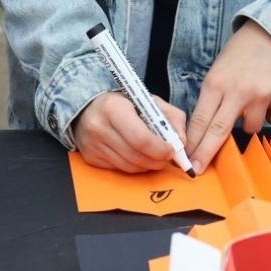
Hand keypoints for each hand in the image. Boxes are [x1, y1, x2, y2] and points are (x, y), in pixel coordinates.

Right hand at [71, 91, 186, 173]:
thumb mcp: (149, 101)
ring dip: (148, 165)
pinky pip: (120, 169)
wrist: (89, 107)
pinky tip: (137, 155)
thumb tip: (182, 143)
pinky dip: (134, 166)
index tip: (172, 151)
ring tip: (154, 155)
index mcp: (113, 108)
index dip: (160, 149)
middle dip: (157, 160)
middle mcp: (99, 128)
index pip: (140, 138)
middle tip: (168, 157)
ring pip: (130, 167)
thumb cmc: (124, 103)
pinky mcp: (90, 158)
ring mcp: (92, 145)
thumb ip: (171, 117)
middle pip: (136, 156)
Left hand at [185, 20, 270, 172]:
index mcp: (215, 83)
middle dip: (207, 153)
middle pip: (219, 131)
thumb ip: (212, 101)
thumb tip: (203, 136)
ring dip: (251, 122)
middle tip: (199, 169)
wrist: (268, 34)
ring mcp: (262, 93)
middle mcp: (237, 89)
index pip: (201, 120)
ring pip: (252, 129)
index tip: (186, 161)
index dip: (194, 144)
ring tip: (252, 101)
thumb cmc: (238, 58)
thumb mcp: (217, 74)